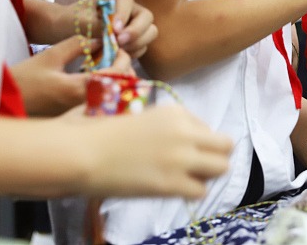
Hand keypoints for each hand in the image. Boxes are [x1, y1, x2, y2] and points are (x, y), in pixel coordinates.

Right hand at [11, 37, 134, 116]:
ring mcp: (80, 112)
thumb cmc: (24, 78)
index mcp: (77, 89)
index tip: (118, 46)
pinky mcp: (75, 114)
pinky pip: (100, 100)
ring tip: (105, 62)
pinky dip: (105, 86)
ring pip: (112, 95)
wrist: (5, 101)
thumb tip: (100, 39)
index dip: (123, 58)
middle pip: (120, 88)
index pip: (116, 75)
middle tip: (115, 54)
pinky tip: (94, 74)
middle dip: (123, 69)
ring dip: (115, 78)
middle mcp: (82, 104)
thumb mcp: (50, 56)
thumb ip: (77, 45)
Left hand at [73, 0, 156, 59]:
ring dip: (137, 43)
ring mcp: (133, 23)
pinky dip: (133, 52)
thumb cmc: (71, 21)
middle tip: (120, 42)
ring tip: (119, 50)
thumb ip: (97, 26)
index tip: (115, 31)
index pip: (127, 1)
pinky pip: (142, 46)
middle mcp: (128, 7)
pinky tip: (118, 55)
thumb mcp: (79, 21)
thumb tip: (114, 35)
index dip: (124, 15)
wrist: (66, 30)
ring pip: (150, 32)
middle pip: (146, 17)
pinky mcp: (134, 38)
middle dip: (136, 31)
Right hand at [73, 106, 231, 198]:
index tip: (178, 151)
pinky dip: (190, 193)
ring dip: (207, 175)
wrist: (80, 152)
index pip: (207, 128)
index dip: (197, 143)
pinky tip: (174, 191)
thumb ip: (166, 127)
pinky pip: (200, 192)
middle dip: (215, 157)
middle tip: (196, 167)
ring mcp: (180, 158)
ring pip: (221, 168)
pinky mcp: (171, 184)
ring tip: (187, 179)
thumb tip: (182, 142)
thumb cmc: (100, 134)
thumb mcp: (140, 117)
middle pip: (226, 145)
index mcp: (176, 113)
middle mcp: (185, 132)